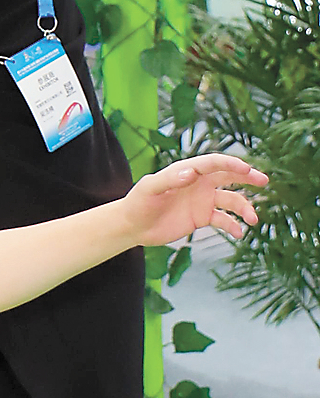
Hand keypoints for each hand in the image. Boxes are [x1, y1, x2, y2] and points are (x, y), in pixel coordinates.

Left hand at [121, 153, 266, 248]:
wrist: (134, 225)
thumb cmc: (138, 202)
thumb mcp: (150, 189)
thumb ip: (169, 180)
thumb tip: (190, 172)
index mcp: (187, 171)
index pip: (213, 163)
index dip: (231, 164)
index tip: (247, 169)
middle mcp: (199, 183)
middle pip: (228, 176)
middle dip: (247, 177)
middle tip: (263, 180)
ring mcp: (202, 200)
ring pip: (231, 200)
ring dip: (244, 208)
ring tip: (252, 219)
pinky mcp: (202, 217)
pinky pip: (224, 220)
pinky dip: (233, 226)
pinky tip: (239, 234)